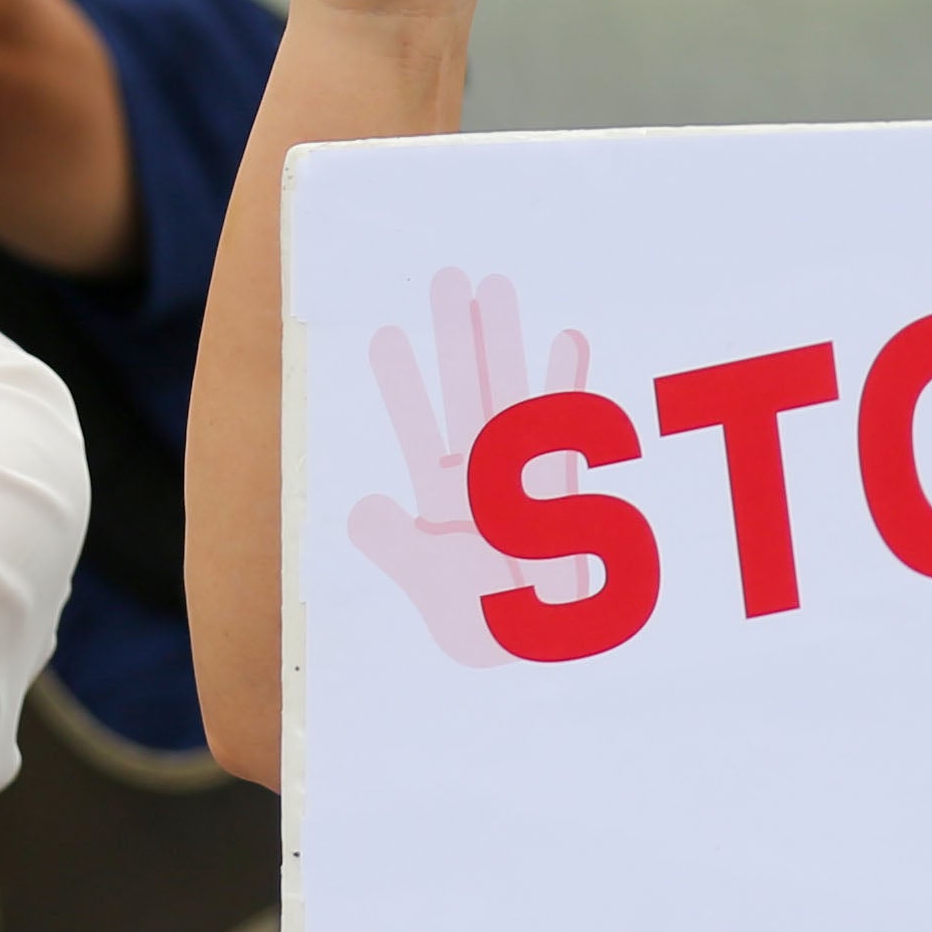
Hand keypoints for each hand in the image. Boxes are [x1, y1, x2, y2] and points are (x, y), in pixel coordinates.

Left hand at [346, 268, 597, 662]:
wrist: (535, 655)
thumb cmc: (481, 624)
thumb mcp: (427, 586)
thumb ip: (395, 546)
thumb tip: (365, 507)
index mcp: (441, 496)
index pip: (416, 425)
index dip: (402, 382)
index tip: (386, 334)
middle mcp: (482, 474)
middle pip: (465, 390)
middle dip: (455, 335)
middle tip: (447, 276)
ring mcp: (526, 475)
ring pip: (512, 395)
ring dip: (504, 344)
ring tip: (496, 287)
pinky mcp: (565, 489)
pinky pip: (565, 426)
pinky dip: (565, 387)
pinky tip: (566, 338)